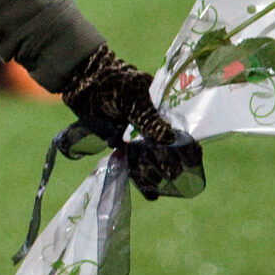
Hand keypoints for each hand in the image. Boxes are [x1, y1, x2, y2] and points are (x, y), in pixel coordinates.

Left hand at [58, 45, 205, 198]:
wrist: (82, 81)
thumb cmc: (113, 81)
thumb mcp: (134, 96)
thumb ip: (149, 118)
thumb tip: (169, 139)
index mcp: (161, 109)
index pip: (180, 131)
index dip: (188, 146)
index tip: (193, 160)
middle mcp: (151, 125)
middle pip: (166, 150)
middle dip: (171, 164)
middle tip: (172, 175)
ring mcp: (136, 135)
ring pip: (151, 159)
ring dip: (156, 173)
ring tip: (157, 185)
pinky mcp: (120, 144)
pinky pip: (133, 163)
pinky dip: (140, 177)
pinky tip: (150, 193)